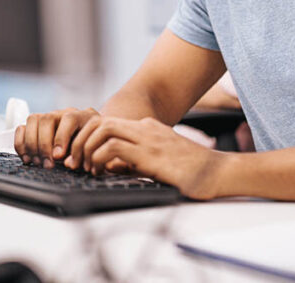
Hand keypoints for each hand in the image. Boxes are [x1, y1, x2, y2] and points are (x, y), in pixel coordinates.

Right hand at [14, 107, 98, 168]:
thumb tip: (68, 163)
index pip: (69, 119)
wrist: (90, 140)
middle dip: (44, 144)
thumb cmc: (92, 147)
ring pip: (33, 120)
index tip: (58, 157)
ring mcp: (49, 117)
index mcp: (83, 116)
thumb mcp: (93, 150)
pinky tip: (27, 157)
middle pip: (47, 118)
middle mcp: (63, 113)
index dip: (61, 137)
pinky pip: (22, 128)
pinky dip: (21, 143)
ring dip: (31, 144)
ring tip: (37, 162)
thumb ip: (83, 155)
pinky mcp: (36, 126)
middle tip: (47, 164)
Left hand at [69, 117, 223, 199]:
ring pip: (103, 129)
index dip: (89, 138)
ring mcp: (148, 139)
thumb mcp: (159, 162)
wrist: (220, 172)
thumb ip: (136, 160)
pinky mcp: (150, 154)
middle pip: (101, 121)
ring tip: (84, 167)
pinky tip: (99, 171)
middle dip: (81, 140)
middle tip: (74, 161)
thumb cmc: (193, 172)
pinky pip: (113, 147)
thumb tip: (109, 166)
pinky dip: (98, 158)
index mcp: (148, 128)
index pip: (108, 123)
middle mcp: (146, 128)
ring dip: (86, 148)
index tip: (81, 157)